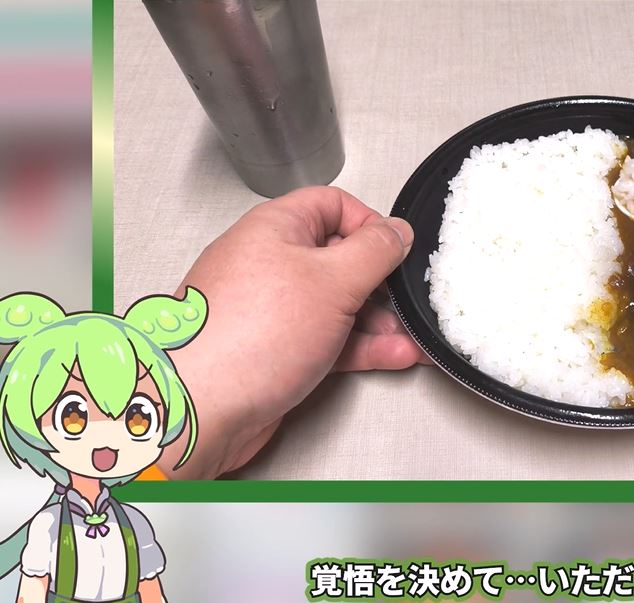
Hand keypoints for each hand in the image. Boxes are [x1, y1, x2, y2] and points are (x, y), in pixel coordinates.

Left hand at [159, 186, 428, 477]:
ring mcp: (273, 311)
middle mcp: (270, 264)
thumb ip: (374, 251)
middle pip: (339, 259)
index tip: (397, 250)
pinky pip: (329, 340)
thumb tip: (398, 230)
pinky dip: (362, 347)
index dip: (370, 224)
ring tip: (413, 339)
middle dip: (382, 283)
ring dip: (380, 322)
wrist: (201, 409)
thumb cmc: (253, 335)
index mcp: (275, 229)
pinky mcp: (277, 352)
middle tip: (410, 300)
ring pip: (338, 306)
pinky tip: (395, 357)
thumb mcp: (332, 280)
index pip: (332, 205)